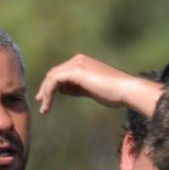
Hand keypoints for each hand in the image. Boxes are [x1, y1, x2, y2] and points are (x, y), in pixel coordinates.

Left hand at [35, 54, 156, 115]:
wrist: (126, 90)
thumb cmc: (115, 93)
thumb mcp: (92, 90)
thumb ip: (78, 87)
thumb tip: (63, 89)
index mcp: (82, 63)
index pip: (61, 73)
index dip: (52, 86)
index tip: (46, 100)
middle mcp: (78, 60)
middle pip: (54, 73)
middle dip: (45, 89)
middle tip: (41, 104)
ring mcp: (76, 64)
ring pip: (52, 77)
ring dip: (46, 93)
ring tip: (44, 109)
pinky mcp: (75, 72)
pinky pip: (54, 81)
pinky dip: (49, 93)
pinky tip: (48, 105)